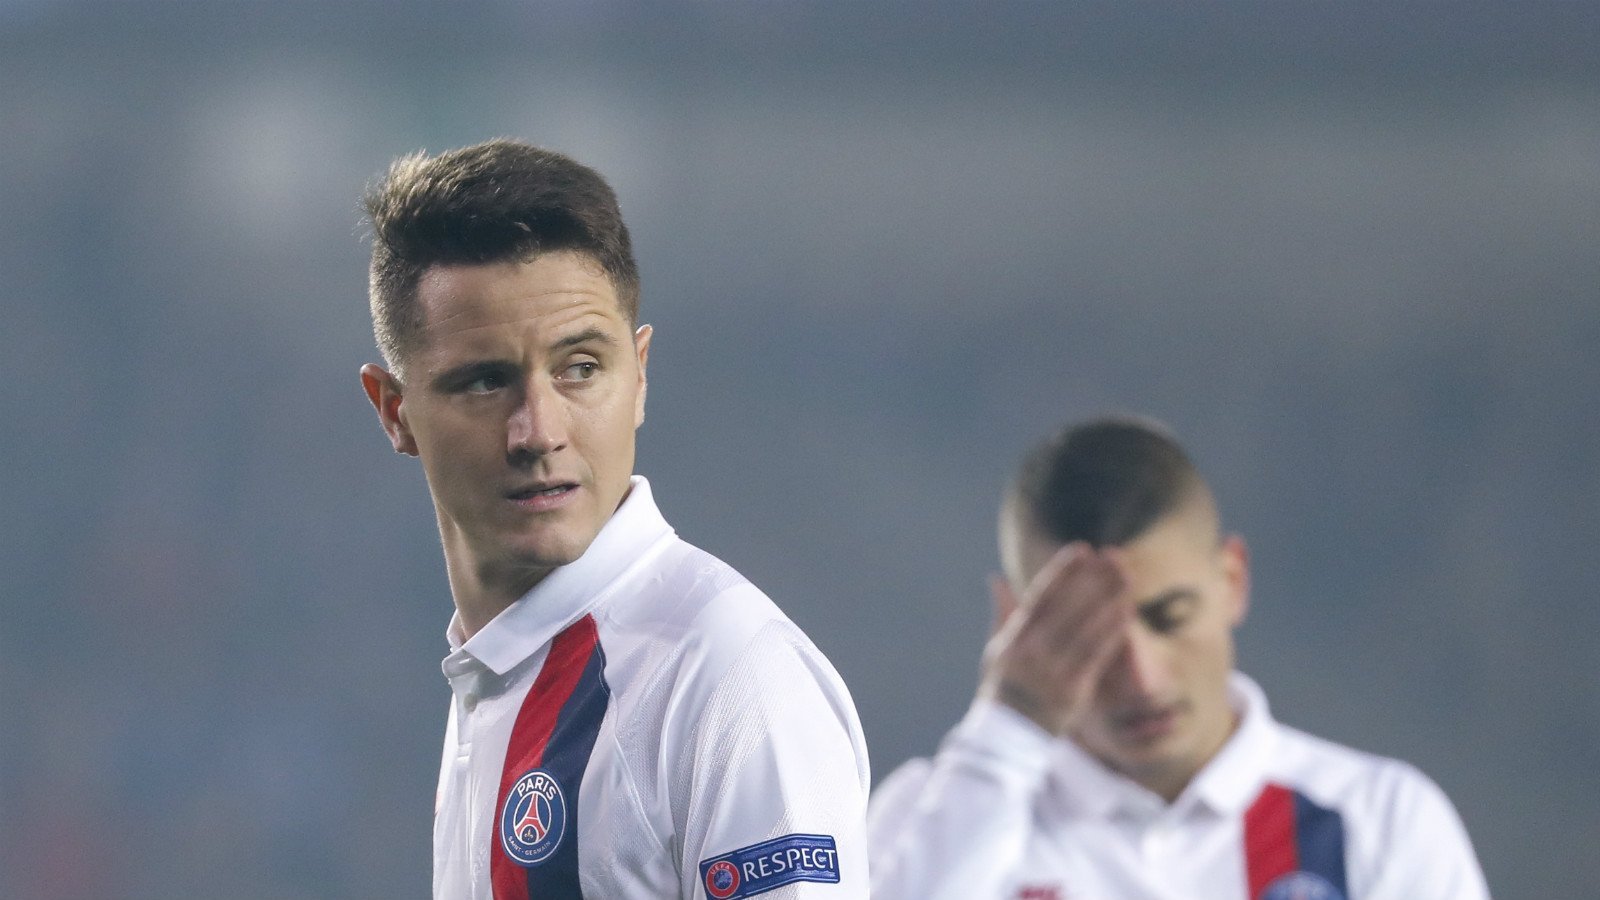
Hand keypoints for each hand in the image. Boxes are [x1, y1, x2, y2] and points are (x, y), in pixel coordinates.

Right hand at [977, 543, 1129, 735]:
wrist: (1010, 735)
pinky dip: (1113, 631)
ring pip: (1086, 627)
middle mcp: (1032, 651)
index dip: (1062, 572)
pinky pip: (1098, 654)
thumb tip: (995, 578)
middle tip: (1114, 557)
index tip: (1081, 550)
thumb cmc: (1004, 687)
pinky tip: (1128, 611)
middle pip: (1068, 607)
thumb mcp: (996, 649)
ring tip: (1128, 578)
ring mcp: (1053, 670)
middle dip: (1093, 580)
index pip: (1041, 596)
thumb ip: (1002, 612)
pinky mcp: (1074, 688)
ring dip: (1109, 600)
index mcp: (1014, 638)